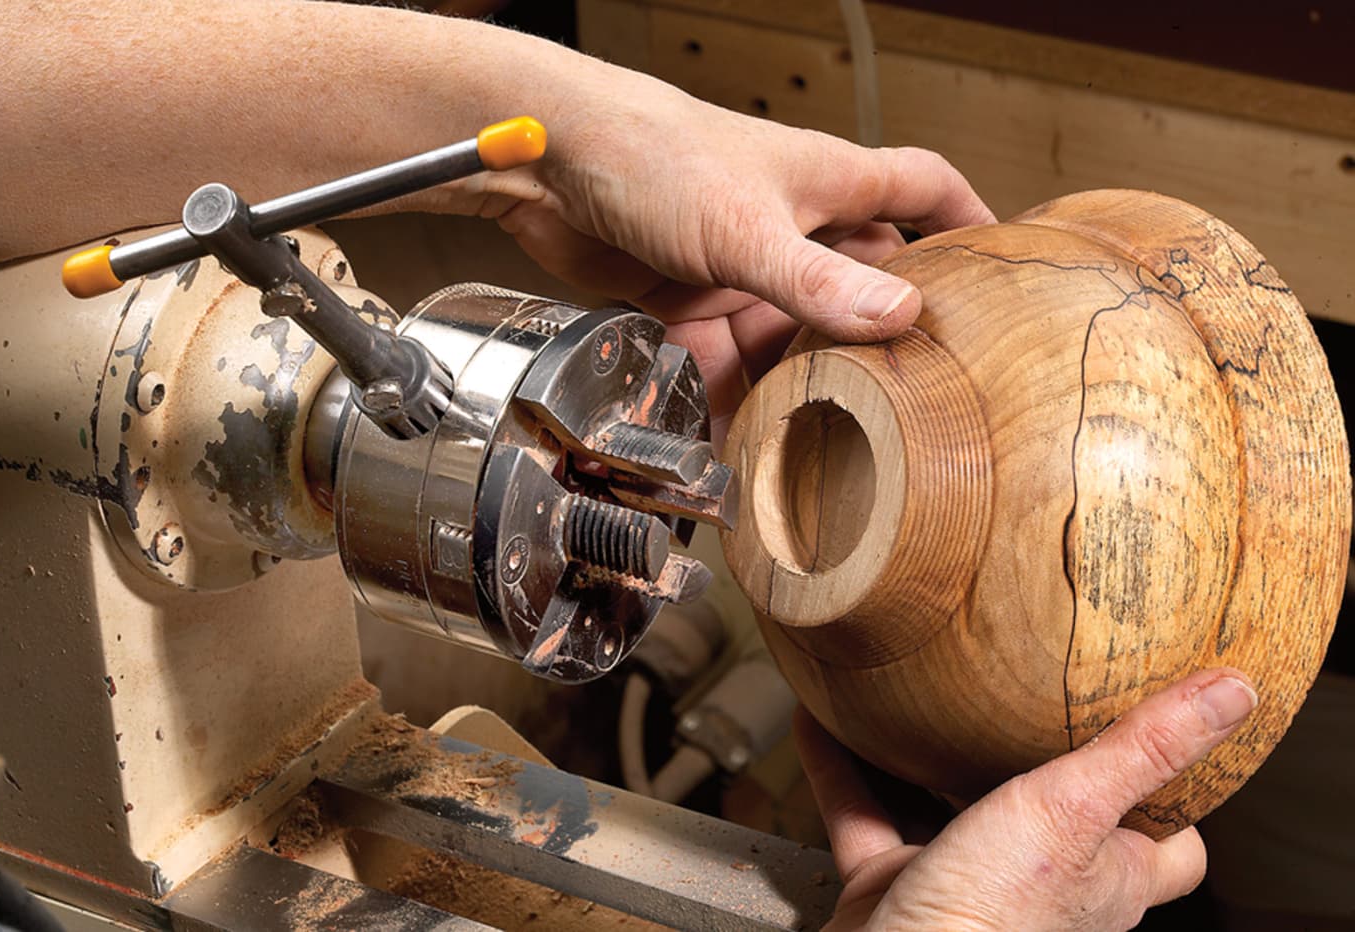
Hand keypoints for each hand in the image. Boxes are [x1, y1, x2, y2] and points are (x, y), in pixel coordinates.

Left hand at [490, 72, 992, 440]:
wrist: (544, 159)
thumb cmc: (651, 153)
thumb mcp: (747, 226)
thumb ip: (818, 281)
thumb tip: (899, 318)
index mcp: (826, 183)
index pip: (921, 191)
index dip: (965, 224)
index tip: (1000, 271)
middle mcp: (788, 224)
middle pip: (855, 285)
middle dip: (875, 339)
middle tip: (906, 400)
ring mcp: (736, 264)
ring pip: (785, 333)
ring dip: (795, 382)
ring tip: (819, 443)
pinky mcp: (684, 296)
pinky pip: (721, 356)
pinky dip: (728, 393)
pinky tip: (738, 438)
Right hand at [798, 669, 1258, 929]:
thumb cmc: (991, 918)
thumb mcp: (1076, 810)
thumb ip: (1143, 750)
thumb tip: (1234, 693)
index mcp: (1102, 877)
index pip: (1170, 848)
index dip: (1174, 799)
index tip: (1164, 732)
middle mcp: (1038, 882)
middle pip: (1057, 820)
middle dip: (1039, 761)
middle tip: (1027, 691)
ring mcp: (962, 882)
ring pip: (949, 810)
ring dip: (929, 757)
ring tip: (923, 694)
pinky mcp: (892, 884)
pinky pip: (861, 814)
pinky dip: (840, 766)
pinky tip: (821, 717)